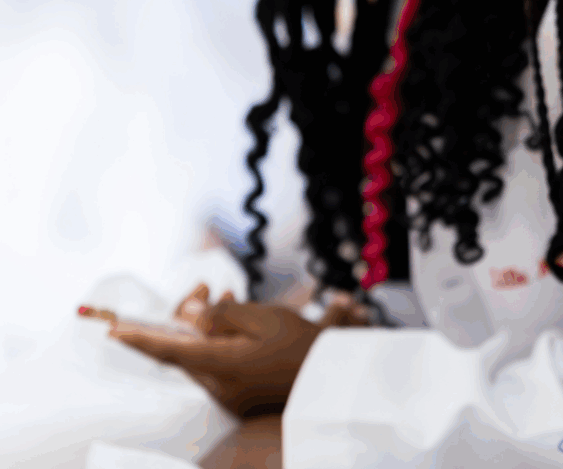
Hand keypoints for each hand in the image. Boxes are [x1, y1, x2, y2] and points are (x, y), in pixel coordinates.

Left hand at [111, 284, 372, 417]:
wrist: (330, 378)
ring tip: (225, 294)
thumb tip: (186, 313)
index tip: (112, 329)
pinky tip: (232, 317)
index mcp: (222, 366)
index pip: (169, 351)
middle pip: (185, 349)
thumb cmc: (300, 343)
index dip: (139, 338)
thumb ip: (221, 315)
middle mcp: (218, 386)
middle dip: (185, 316)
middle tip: (204, 286)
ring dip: (204, 325)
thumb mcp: (263, 318)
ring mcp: (228, 395)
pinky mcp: (237, 396)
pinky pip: (215, 364)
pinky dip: (217, 340)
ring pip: (200, 355)